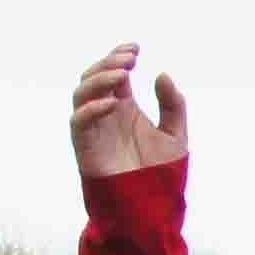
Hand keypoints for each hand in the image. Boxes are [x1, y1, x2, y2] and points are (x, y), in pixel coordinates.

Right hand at [71, 44, 184, 176]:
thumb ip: (173, 106)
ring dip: (99, 80)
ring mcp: (94, 127)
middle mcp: (105, 113)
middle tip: (130, 58)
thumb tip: (163, 74)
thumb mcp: (176, 136)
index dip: (119, 57)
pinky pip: (79, 121)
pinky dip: (91, 109)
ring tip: (123, 74)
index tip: (135, 48)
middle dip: (109, 63)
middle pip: (95, 77)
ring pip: (82, 93)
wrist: (150, 205)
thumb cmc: (160, 173)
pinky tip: (113, 103)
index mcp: (124, 107)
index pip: (114, 74)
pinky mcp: (85, 145)